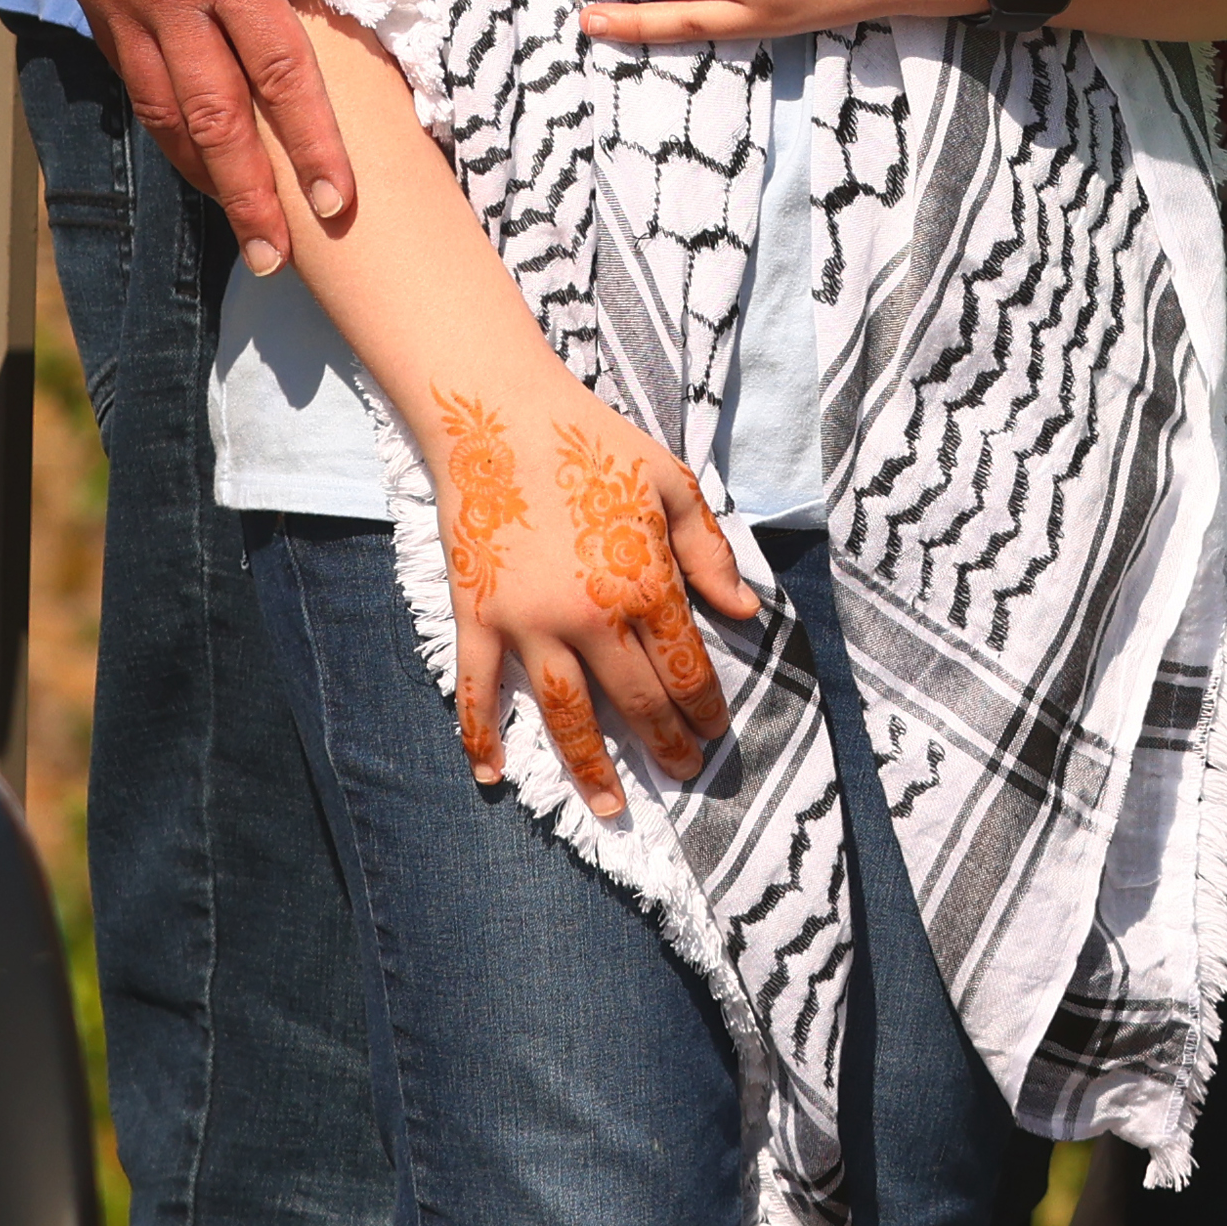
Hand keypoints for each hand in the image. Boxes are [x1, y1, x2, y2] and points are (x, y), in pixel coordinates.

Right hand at [43, 0, 392, 270]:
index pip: (280, 77)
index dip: (311, 147)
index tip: (338, 203)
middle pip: (211, 120)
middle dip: (247, 195)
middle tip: (276, 256)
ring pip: (161, 108)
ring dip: (200, 172)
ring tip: (236, 221)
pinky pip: (130, 72)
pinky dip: (161, 119)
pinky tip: (189, 145)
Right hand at [416, 366, 759, 817]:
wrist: (501, 418)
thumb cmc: (594, 446)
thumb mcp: (673, 486)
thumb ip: (709, 555)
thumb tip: (748, 613)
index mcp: (645, 583)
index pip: (686, 670)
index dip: (705, 709)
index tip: (716, 735)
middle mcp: (590, 617)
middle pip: (636, 703)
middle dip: (665, 745)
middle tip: (684, 775)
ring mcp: (529, 624)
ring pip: (566, 716)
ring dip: (591, 768)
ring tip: (611, 807)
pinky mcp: (477, 619)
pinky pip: (478, 692)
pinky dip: (481, 738)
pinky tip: (494, 777)